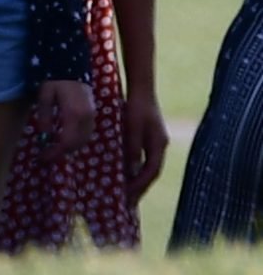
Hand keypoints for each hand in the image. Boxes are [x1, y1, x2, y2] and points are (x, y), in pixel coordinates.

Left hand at [36, 79, 94, 160]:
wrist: (72, 64)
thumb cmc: (55, 79)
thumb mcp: (45, 96)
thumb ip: (45, 117)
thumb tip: (44, 138)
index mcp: (73, 114)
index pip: (66, 142)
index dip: (55, 153)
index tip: (43, 157)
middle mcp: (86, 118)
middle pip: (76, 145)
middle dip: (62, 152)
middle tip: (47, 154)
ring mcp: (92, 115)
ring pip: (84, 141)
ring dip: (70, 147)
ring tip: (54, 147)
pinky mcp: (93, 113)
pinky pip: (87, 134)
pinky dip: (77, 140)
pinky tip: (65, 138)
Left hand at [122, 90, 168, 204]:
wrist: (142, 86)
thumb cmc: (136, 105)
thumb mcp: (132, 128)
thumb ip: (133, 149)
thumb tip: (131, 171)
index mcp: (158, 145)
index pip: (151, 173)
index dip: (139, 186)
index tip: (128, 198)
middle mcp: (161, 145)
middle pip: (152, 172)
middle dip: (140, 187)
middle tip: (128, 203)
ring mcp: (157, 139)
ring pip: (149, 165)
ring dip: (139, 179)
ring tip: (128, 192)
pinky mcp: (151, 134)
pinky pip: (145, 156)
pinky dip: (138, 167)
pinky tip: (128, 171)